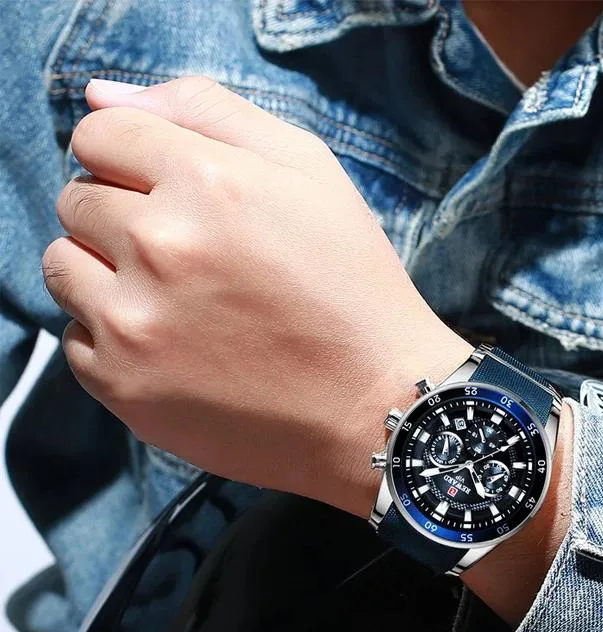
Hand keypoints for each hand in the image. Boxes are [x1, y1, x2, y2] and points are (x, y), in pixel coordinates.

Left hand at [42, 76, 471, 516]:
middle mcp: (158, 247)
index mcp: (205, 182)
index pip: (98, 135)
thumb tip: (101, 94)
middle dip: (123, 216)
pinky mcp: (126, 387)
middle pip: (78, 200)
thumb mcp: (311, 172)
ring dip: (105, 273)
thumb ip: (209, 111)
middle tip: (190, 257)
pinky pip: (76, 339)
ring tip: (175, 302)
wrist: (377, 406)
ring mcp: (135, 323)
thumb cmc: (353, 287)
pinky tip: (174, 348)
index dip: (134, 159)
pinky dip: (112, 338)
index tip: (169, 191)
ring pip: (64, 266)